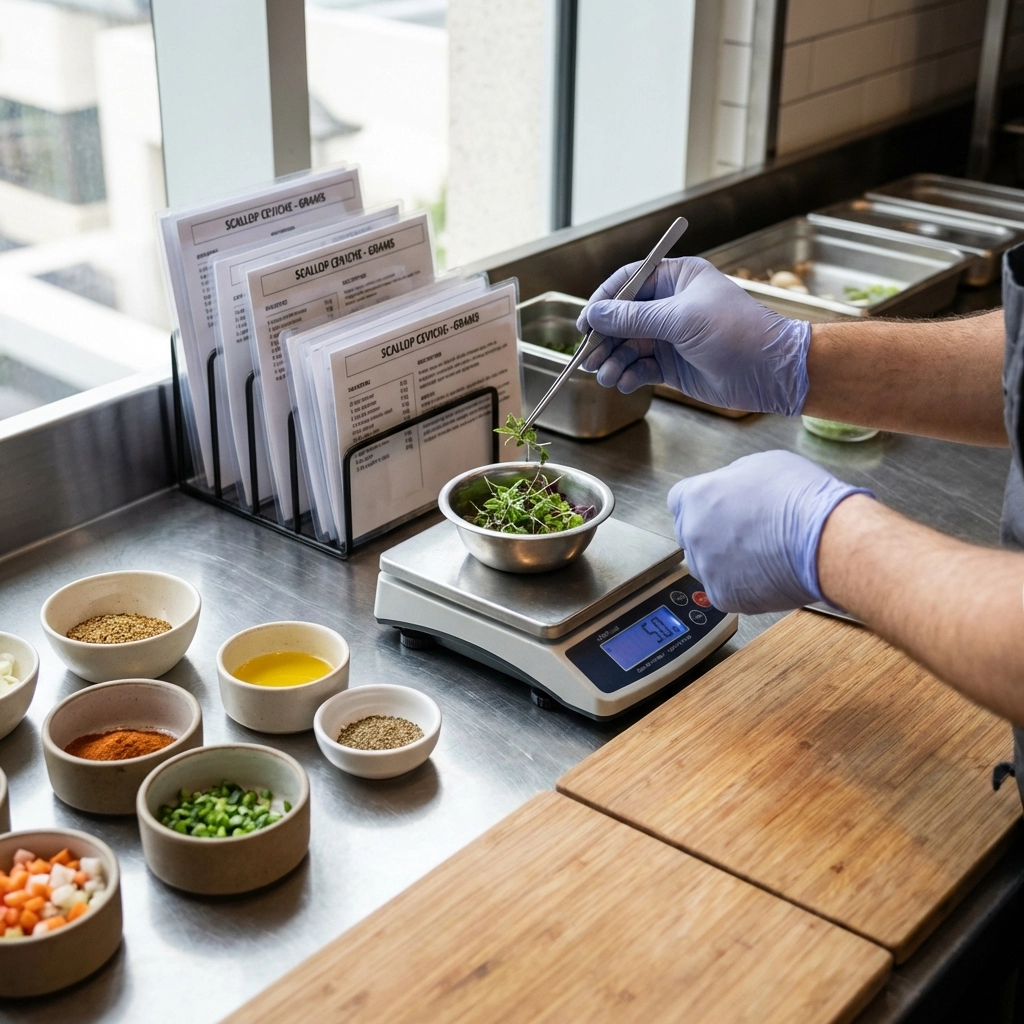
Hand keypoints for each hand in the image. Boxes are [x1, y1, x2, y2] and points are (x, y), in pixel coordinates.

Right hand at [576, 257, 810, 415]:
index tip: (585, 323)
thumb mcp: (681, 319)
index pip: (628, 282)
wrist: (771, 372)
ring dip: (614, 361)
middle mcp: (670, 305)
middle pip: (622, 318)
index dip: (603, 301)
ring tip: (607, 377)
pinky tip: (625, 383)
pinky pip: (640, 368)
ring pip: (628, 346)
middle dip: (604, 339)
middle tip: (589, 359)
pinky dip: (629, 375)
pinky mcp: (673, 365)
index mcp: (677, 279)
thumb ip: (634, 318)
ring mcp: (670, 337)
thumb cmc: (736, 333)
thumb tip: (595, 314)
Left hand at [667, 450, 873, 612]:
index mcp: (697, 496)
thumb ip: (734, 479)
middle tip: (745, 533)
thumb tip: (732, 488)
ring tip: (762, 554)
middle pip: (690, 534)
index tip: (715, 509)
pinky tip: (766, 574)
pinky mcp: (723, 596)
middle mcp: (693, 532)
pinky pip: (725, 591)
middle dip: (711, 533)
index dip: (700, 505)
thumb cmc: (801, 498)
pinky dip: (742, 586)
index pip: (679, 501)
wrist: (825, 540)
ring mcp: (706, 567)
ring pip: (706, 565)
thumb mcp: (762, 465)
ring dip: (724, 561)